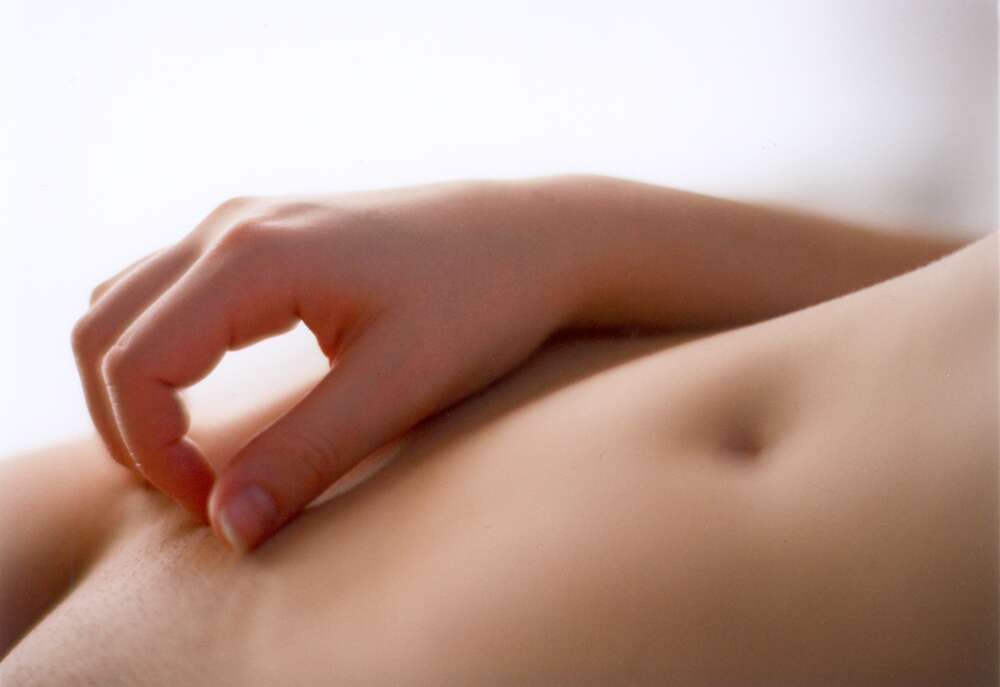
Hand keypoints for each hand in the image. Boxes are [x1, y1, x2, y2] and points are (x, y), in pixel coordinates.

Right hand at [71, 179, 575, 550]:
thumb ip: (306, 456)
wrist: (534, 238)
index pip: (135, 363)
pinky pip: (166, 288)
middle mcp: (232, 225)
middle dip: (122, 422)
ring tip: (186, 451)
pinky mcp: (266, 233)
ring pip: (125, 303)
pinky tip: (204, 390)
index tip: (211, 503)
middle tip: (188, 489)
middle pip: (103, 330)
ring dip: (130, 383)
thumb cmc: (481, 302)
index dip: (151, 451)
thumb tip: (229, 527)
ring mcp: (246, 220)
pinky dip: (156, 348)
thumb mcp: (398, 386)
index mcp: (253, 257)